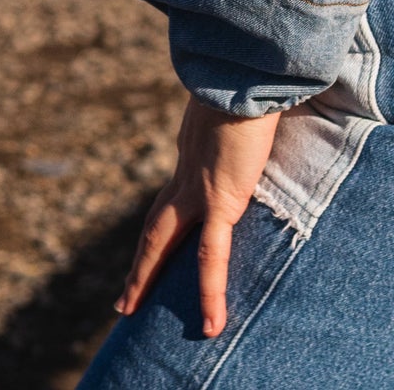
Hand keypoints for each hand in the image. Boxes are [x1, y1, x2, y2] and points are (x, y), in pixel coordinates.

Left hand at [117, 93, 280, 337]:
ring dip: (145, 275)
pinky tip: (211, 324)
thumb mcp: (248, 94)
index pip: (175, 189)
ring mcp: (199, 187)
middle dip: (142, 256)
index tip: (159, 234)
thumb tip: (270, 94)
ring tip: (128, 309)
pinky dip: (210, 292)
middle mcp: (188, 169)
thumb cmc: (255, 72)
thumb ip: (250, 104)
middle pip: (155, 222)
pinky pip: (213, 256)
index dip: (165, 216)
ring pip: (161, 242)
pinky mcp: (223, 199)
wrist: (248, 69)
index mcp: (194, 146)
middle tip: (124, 294)